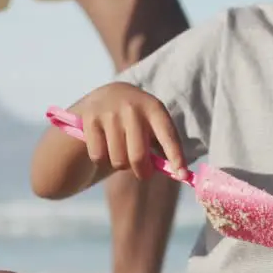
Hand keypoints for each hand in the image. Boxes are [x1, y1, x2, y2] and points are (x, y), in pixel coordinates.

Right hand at [74, 83, 188, 181]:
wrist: (105, 96)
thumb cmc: (137, 119)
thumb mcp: (152, 124)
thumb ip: (163, 146)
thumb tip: (178, 174)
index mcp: (154, 107)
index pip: (168, 136)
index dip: (176, 157)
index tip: (182, 176)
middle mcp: (132, 107)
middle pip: (138, 156)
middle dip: (143, 171)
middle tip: (144, 173)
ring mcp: (109, 112)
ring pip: (118, 160)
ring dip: (121, 164)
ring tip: (122, 151)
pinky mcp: (90, 119)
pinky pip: (98, 156)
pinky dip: (102, 159)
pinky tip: (105, 145)